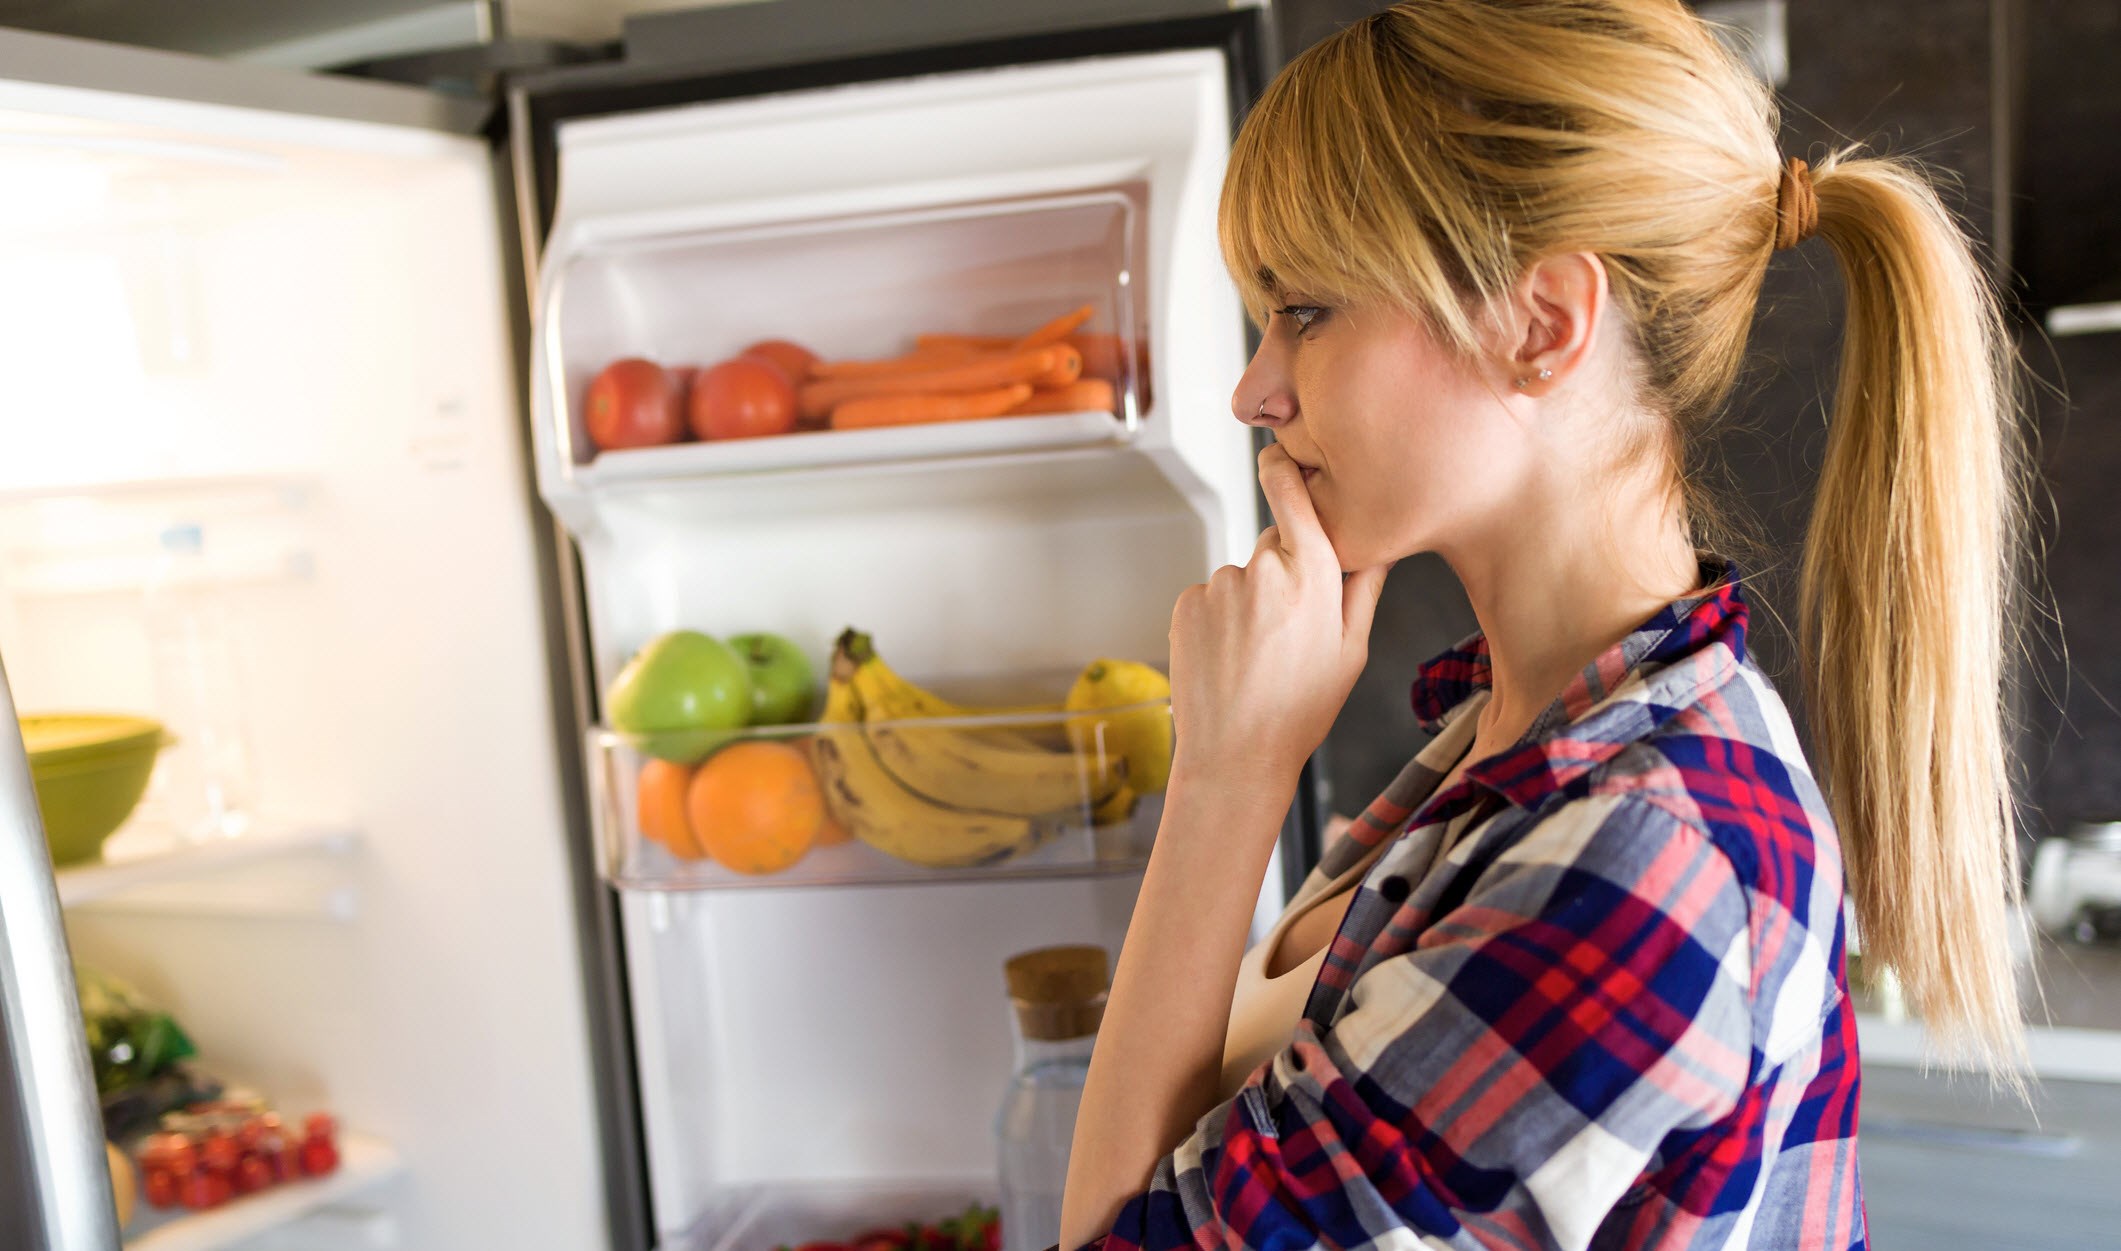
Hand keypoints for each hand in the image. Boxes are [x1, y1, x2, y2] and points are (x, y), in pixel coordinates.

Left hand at [1166, 443, 1391, 800]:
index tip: (1279, 453)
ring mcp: (1219, 586)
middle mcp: (1263, 571)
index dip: (1285, 471)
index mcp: (1314, 578)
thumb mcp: (1352, 651)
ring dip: (1249, 602)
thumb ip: (1366, 586)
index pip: (1295, 498)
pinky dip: (1219, 619)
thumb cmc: (1301, 709)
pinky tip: (1230, 657)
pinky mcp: (1188, 603)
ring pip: (1242, 577)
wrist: (1234, 755)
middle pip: (1276, 545)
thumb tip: (1383, 539)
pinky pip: (1211, 597)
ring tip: (1257, 655)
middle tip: (1288, 630)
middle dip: (1284, 571)